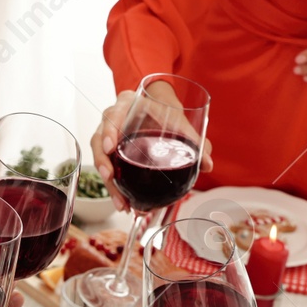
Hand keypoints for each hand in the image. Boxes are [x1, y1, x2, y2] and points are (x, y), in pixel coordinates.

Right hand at [92, 86, 214, 212]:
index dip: (109, 130)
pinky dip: (113, 187)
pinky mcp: (110, 153)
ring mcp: (108, 137)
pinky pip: (106, 168)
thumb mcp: (179, 121)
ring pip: (100, 157)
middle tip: (110, 177)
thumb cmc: (166, 111)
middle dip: (102, 160)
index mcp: (127, 104)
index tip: (112, 147)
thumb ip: (195, 140)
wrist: (159, 111)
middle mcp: (113, 119)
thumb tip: (207, 164)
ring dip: (108, 181)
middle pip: (99, 139)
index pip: (113, 113)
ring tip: (121, 201)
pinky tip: (123, 202)